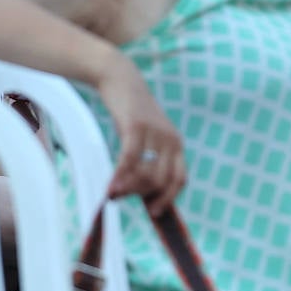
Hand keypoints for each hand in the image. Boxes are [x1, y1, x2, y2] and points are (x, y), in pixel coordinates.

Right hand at [95, 55, 185, 215]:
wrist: (120, 79)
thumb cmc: (129, 112)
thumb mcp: (146, 136)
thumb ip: (148, 158)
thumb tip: (139, 191)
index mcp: (176, 144)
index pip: (180, 180)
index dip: (168, 198)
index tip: (154, 211)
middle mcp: (171, 140)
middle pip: (162, 180)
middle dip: (143, 194)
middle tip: (124, 197)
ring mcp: (155, 133)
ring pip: (146, 173)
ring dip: (130, 188)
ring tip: (114, 192)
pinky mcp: (136, 126)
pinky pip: (129, 159)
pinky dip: (120, 176)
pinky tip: (111, 186)